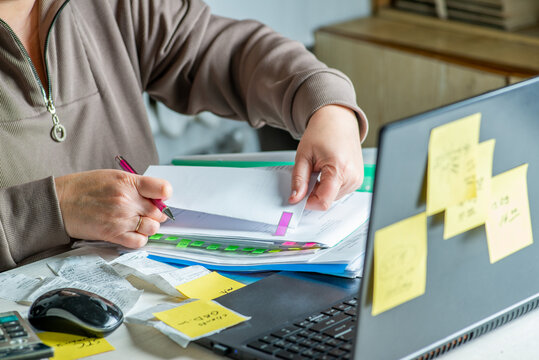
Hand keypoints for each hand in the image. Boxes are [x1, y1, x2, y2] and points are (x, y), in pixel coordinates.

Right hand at [55, 170, 171, 247]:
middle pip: (159, 212)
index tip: (160, 197)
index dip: (164, 195)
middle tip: (146, 211)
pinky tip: (131, 231)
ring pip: (152, 228)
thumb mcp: (114, 176)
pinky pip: (139, 242)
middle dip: (156, 213)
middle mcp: (127, 201)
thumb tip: (158, 197)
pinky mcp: (114, 235)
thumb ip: (137, 185)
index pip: (163, 189)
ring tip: (137, 222)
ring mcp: (121, 219)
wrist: (61, 202)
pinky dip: (139, 239)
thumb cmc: (86, 188)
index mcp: (128, 182)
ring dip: (148, 227)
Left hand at [289, 104, 363, 209]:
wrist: (338, 120)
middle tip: (310, 173)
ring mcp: (357, 179)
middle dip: (314, 192)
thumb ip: (298, 180)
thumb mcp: (303, 156)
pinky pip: (339, 191)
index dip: (308, 202)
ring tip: (320, 168)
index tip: (299, 197)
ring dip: (322, 188)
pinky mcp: (358, 179)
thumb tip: (295, 198)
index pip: (324, 201)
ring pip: (333, 197)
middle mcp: (352, 176)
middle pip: (327, 199)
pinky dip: (330, 185)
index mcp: (339, 168)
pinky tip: (328, 170)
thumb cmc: (322, 132)